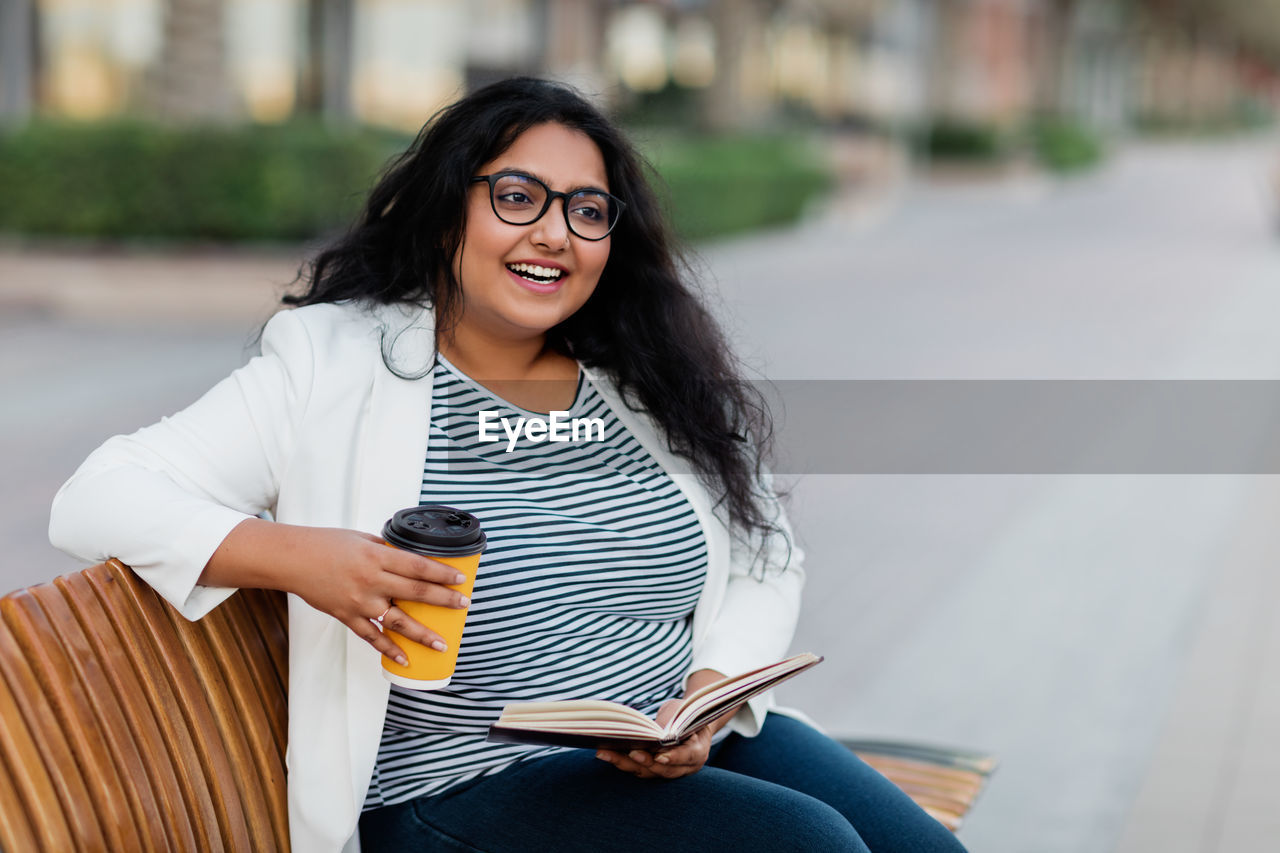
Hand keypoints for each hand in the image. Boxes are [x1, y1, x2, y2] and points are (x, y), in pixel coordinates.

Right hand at [203, 519, 469, 664]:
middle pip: (415, 593)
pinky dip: (389, 649)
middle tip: (464, 605)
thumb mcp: (362, 539)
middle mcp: (371, 581)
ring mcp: (359, 602)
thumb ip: (386, 551)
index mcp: (377, 557)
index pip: (418, 566)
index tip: (461, 579)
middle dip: (444, 600)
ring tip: (442, 644)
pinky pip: (372, 636)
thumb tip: (409, 560)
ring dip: (422, 634)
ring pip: (398, 622)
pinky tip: (405, 658)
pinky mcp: (347, 616)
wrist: (292, 559)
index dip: (442, 574)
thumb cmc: (326, 544)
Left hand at [595, 669, 729, 779]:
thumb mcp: (683, 712)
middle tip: (630, 753)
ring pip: (647, 772)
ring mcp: (669, 771)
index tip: (660, 757)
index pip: (687, 757)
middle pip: (663, 769)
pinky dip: (622, 762)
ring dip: (625, 763)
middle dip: (644, 762)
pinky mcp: (654, 771)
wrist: (692, 724)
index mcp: (698, 751)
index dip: (674, 758)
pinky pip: (638, 769)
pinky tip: (606, 753)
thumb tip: (653, 731)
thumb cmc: (687, 714)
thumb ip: (673, 722)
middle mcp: (684, 767)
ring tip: (605, 752)